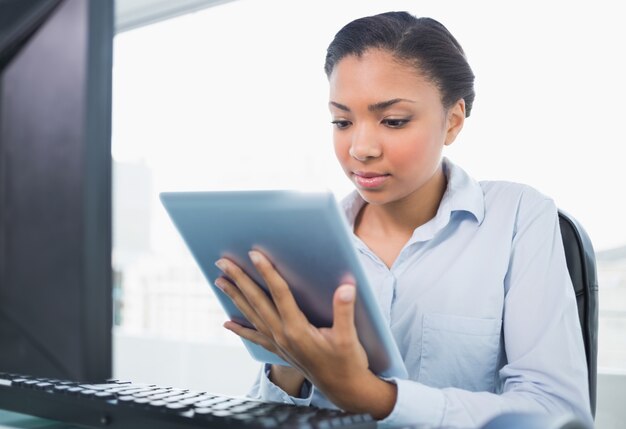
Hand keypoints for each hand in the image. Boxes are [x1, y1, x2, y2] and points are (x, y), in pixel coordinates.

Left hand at [214, 250, 396, 418]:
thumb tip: (346, 287)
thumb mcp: (349, 337)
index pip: (279, 293)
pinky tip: (227, 323)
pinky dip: (240, 329)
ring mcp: (279, 344)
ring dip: (235, 297)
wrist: (343, 390)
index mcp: (297, 329)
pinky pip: (255, 337)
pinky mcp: (280, 350)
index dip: (267, 272)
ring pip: (252, 315)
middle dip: (239, 280)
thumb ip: (345, 310)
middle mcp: (282, 335)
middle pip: (256, 301)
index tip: (254, 254)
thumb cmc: (347, 362)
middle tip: (222, 262)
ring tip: (220, 281)